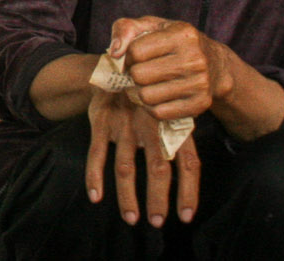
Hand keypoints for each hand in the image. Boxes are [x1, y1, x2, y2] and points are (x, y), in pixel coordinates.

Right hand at [85, 90, 200, 228]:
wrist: (119, 62)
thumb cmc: (150, 95)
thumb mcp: (170, 108)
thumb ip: (178, 137)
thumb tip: (188, 173)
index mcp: (172, 124)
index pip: (187, 161)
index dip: (188, 190)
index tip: (186, 216)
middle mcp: (150, 125)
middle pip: (158, 168)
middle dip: (158, 198)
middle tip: (157, 222)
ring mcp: (124, 124)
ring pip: (125, 166)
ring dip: (128, 196)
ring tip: (131, 218)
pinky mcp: (101, 121)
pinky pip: (96, 153)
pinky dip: (94, 176)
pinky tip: (96, 196)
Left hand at [112, 16, 233, 122]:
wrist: (216, 65)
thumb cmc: (176, 43)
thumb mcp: (153, 26)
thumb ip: (126, 29)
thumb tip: (114, 53)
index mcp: (182, 35)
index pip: (135, 51)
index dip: (128, 56)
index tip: (135, 57)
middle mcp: (194, 58)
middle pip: (139, 75)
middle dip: (135, 74)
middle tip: (142, 72)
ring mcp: (199, 83)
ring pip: (147, 96)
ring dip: (141, 92)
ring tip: (148, 84)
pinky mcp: (199, 104)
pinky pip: (159, 113)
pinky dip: (151, 107)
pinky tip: (157, 97)